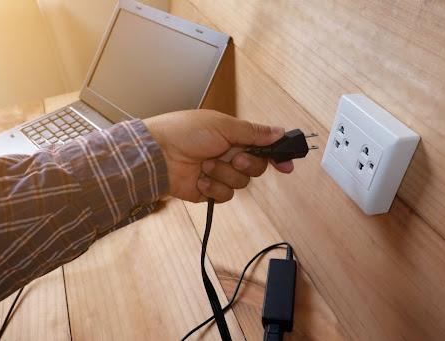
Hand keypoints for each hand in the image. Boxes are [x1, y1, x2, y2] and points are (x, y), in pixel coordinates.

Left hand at [144, 110, 293, 202]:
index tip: (287, 165)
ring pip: (241, 183)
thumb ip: (253, 132)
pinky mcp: (209, 191)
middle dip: (247, 164)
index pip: (262, 147)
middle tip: (233, 157)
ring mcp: (218, 174)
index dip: (276, 156)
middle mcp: (229, 155)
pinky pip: (225, 195)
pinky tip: (199, 179)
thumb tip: (279, 131)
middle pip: (256, 168)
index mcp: (234, 137)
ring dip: (224, 174)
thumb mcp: (223, 126)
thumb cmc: (185, 132)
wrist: (157, 154)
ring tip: (205, 165)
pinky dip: (212, 187)